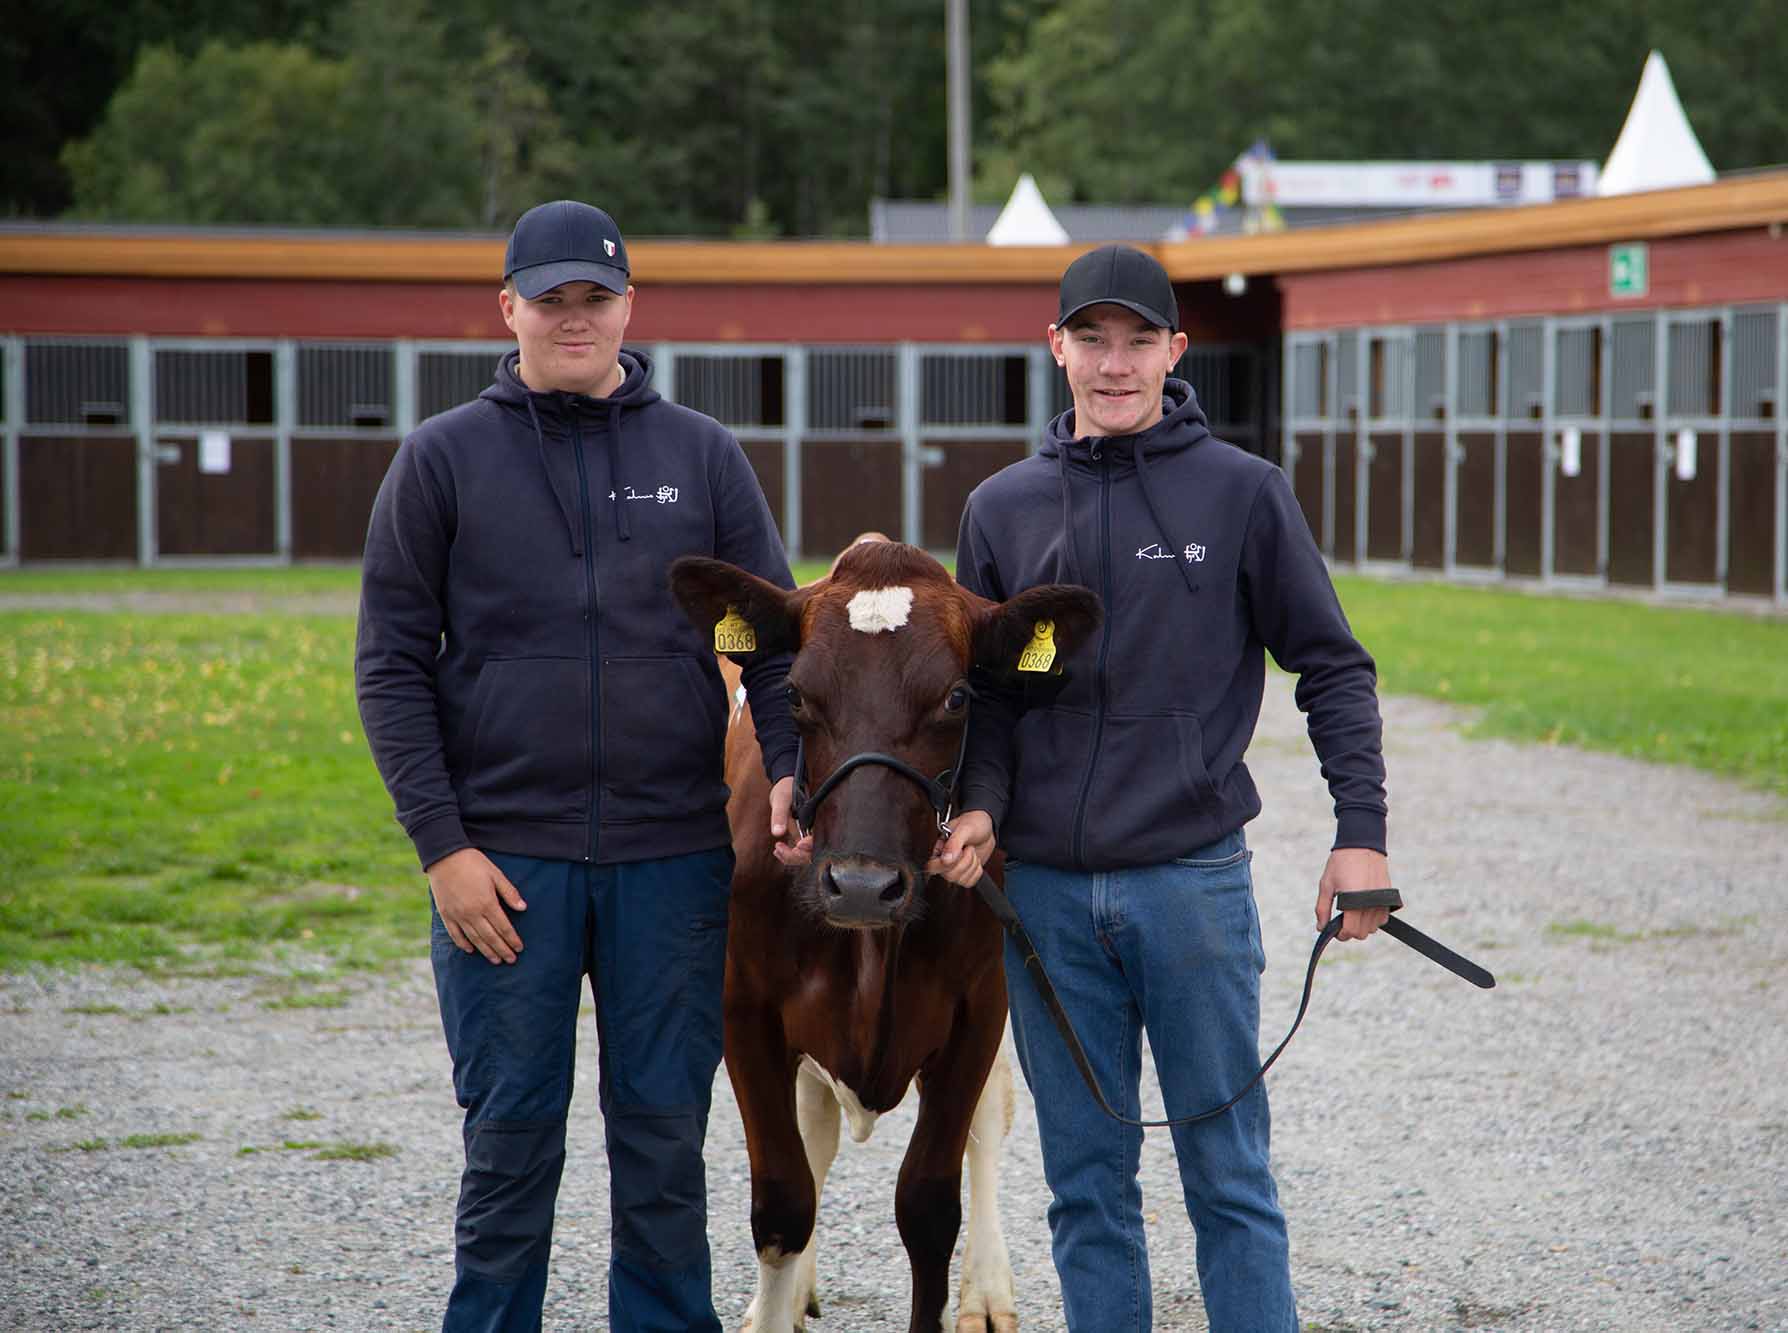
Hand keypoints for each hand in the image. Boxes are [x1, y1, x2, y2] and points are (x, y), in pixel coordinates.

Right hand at [427, 847, 526, 962]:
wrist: (444, 856)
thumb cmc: (473, 863)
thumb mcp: (496, 874)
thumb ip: (509, 893)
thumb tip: (523, 908)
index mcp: (487, 903)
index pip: (503, 927)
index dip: (513, 939)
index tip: (520, 948)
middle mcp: (472, 913)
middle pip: (491, 937)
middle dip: (502, 950)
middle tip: (511, 960)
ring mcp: (458, 916)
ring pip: (475, 939)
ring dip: (486, 951)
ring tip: (496, 960)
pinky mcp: (446, 914)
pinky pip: (455, 935)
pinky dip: (464, 944)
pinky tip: (471, 950)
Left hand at [769, 774, 812, 867]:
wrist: (785, 784)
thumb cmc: (786, 788)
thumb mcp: (781, 800)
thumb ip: (780, 816)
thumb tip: (777, 833)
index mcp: (814, 819)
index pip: (818, 842)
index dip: (808, 847)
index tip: (797, 845)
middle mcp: (814, 829)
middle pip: (812, 853)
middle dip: (796, 856)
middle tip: (779, 847)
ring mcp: (808, 834)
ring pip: (805, 855)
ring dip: (792, 857)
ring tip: (777, 849)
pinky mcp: (801, 836)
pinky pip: (799, 851)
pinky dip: (789, 854)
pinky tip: (778, 849)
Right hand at [926, 810, 994, 887]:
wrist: (988, 828)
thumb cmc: (974, 823)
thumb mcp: (965, 828)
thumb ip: (954, 842)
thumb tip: (945, 859)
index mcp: (940, 848)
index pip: (932, 867)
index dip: (946, 863)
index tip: (959, 852)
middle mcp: (945, 861)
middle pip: (949, 876)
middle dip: (965, 861)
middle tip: (968, 848)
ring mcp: (955, 869)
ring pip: (961, 880)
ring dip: (972, 865)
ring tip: (972, 851)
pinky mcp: (966, 874)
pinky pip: (970, 882)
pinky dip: (977, 871)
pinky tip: (976, 860)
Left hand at [1315, 847, 1391, 941]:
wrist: (1362, 845)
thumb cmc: (1340, 864)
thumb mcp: (1326, 885)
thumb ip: (1322, 909)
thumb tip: (1321, 928)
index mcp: (1353, 902)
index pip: (1350, 931)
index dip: (1341, 935)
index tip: (1335, 930)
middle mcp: (1370, 904)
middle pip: (1362, 933)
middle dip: (1350, 931)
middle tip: (1342, 920)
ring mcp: (1381, 902)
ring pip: (1373, 928)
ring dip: (1362, 925)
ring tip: (1352, 911)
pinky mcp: (1388, 898)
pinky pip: (1382, 919)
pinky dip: (1373, 919)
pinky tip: (1363, 909)